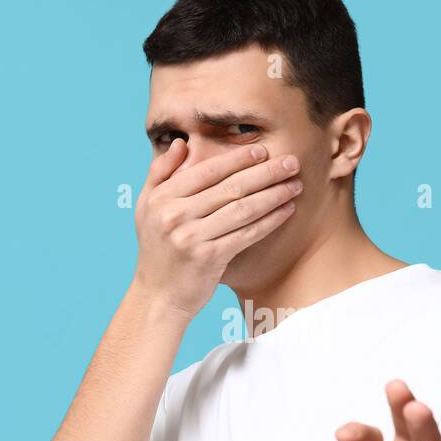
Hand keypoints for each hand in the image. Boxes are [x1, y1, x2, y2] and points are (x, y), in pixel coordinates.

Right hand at [132, 138, 302, 319]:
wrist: (158, 297)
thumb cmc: (157, 250)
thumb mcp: (146, 208)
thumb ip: (160, 173)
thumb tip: (182, 143)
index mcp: (162, 197)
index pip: (207, 170)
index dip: (238, 159)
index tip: (262, 151)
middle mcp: (174, 214)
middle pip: (229, 187)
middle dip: (265, 172)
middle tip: (291, 162)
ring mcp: (191, 236)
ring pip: (242, 209)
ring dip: (273, 195)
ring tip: (294, 185)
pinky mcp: (209, 258)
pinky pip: (247, 233)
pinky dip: (270, 220)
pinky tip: (286, 210)